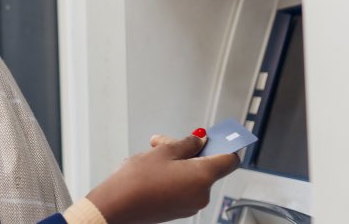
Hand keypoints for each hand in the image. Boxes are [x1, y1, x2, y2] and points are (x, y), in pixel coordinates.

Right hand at [84, 132, 239, 223]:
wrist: (117, 206)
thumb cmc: (138, 181)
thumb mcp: (163, 151)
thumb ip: (186, 143)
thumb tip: (199, 140)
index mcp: (203, 176)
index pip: (230, 159)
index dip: (224, 145)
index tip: (216, 137)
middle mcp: (202, 194)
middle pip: (206, 165)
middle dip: (188, 150)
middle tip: (166, 141)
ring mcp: (191, 204)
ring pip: (192, 175)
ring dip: (177, 162)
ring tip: (153, 155)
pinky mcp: (179, 210)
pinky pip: (184, 187)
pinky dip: (173, 176)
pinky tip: (153, 170)